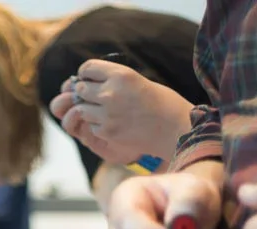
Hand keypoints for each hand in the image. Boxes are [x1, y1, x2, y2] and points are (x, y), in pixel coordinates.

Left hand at [51, 61, 192, 166]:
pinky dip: (98, 126)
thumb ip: (114, 80)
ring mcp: (107, 114)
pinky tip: (114, 125)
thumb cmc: (161, 103)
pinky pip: (91, 126)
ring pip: (82, 109)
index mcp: (121, 75)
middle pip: (81, 89)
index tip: (90, 79)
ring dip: (90, 110)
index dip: (86, 74)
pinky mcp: (107, 132)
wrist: (176, 129)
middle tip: (96, 98)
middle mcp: (110, 93)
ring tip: (106, 113)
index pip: (87, 68)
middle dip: (85, 93)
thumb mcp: (137, 81)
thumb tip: (89, 82)